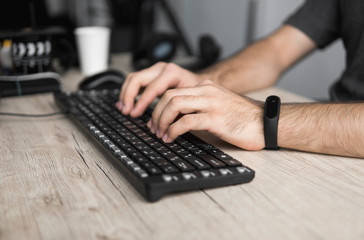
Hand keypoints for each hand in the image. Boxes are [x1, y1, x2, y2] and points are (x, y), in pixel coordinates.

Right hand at [116, 62, 202, 117]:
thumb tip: (155, 126)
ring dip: (126, 94)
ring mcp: (156, 71)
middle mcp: (163, 69)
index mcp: (172, 73)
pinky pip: (136, 81)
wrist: (203, 86)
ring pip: (133, 78)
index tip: (134, 114)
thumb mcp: (189, 103)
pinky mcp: (153, 75)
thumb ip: (173, 114)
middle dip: (128, 96)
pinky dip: (129, 92)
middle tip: (126, 111)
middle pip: (137, 79)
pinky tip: (126, 103)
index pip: (151, 87)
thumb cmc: (199, 95)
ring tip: (123, 109)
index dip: (141, 102)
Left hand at [148, 80, 264, 150]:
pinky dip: (173, 130)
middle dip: (156, 113)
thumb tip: (178, 120)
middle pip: (169, 96)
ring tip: (161, 134)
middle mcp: (207, 91)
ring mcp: (211, 103)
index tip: (155, 121)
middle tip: (154, 129)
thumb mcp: (219, 106)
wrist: (267, 123)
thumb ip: (200, 107)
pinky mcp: (215, 118)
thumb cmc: (244, 118)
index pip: (173, 91)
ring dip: (162, 121)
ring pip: (174, 105)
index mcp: (206, 87)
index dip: (158, 106)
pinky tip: (171, 138)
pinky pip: (185, 121)